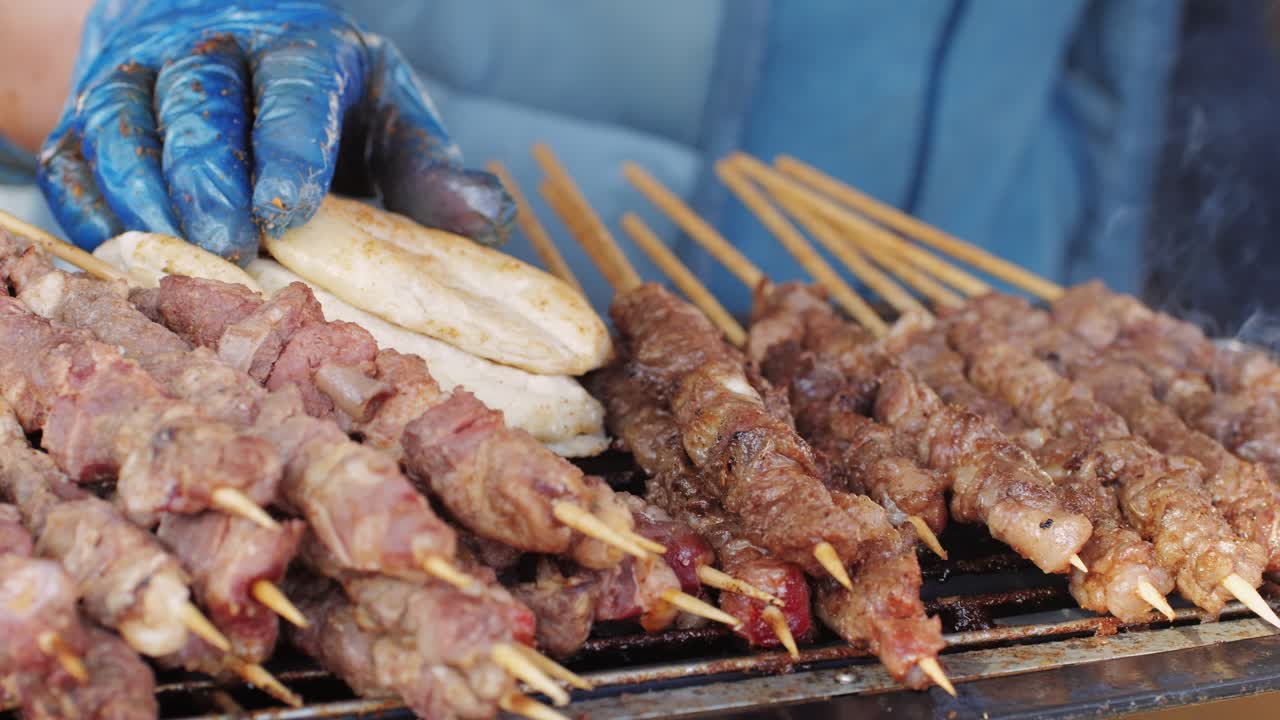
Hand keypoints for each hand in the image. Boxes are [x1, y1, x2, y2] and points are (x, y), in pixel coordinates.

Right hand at [38, 0, 513, 262]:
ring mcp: (144, 77)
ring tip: (171, 255)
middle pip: (200, 99)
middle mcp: (214, 51)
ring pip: (124, 120)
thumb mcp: (390, 125)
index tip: (290, 209)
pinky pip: (74, 153)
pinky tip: (121, 253)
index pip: (294, 86)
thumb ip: (433, 173)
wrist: (223, 48)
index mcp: (301, 51)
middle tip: (224, 242)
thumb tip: (490, 217)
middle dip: (208, 173)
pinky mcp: (90, 110)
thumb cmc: (329, 111)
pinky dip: (89, 204)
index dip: (289, 144)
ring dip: (143, 191)